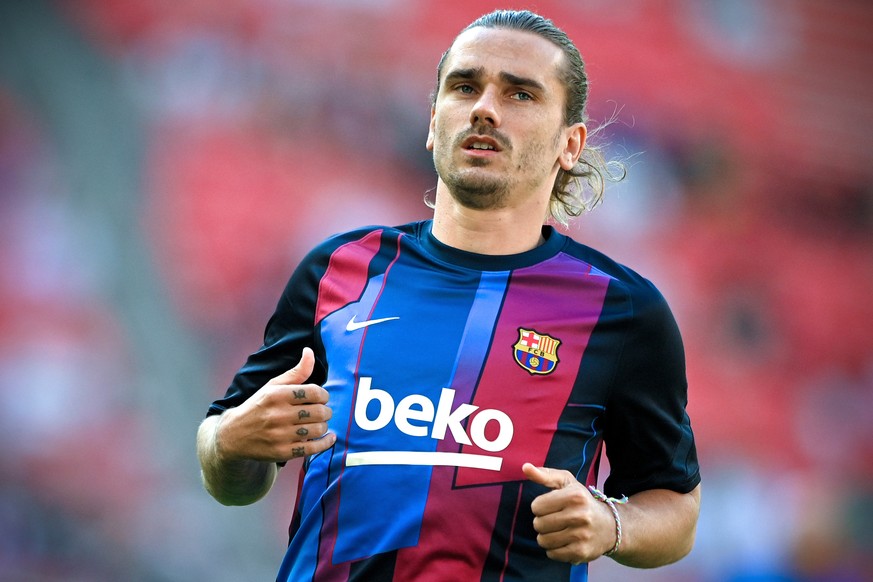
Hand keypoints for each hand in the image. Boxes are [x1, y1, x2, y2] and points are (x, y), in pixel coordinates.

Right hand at [216, 347, 334, 462]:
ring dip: (324, 426)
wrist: (234, 435)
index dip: (324, 395)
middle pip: (319, 412)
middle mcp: (278, 415)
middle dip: (326, 411)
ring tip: (319, 423)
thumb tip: (309, 352)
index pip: (314, 393)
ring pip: (318, 429)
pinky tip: (329, 437)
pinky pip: (312, 448)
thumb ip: (296, 372)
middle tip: (322, 411)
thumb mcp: (272, 386)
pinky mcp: (282, 452)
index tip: (321, 398)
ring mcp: (280, 435)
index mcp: (277, 395)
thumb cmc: (258, 407)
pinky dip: (325, 443)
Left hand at [522, 463, 615, 564]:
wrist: (610, 527)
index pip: (536, 506)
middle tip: (556, 520)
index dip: (540, 507)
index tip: (552, 507)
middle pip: (538, 524)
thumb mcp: (567, 483)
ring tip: (559, 531)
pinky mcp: (581, 552)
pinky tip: (564, 542)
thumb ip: (545, 475)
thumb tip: (525, 467)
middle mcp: (580, 515)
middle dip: (543, 522)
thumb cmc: (582, 501)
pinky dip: (554, 549)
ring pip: (543, 541)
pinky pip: (552, 554)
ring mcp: (581, 535)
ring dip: (546, 537)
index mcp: (574, 496)